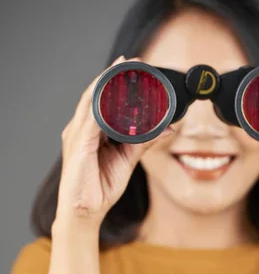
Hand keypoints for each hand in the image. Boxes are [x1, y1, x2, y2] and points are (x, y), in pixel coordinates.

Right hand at [55, 56, 173, 228]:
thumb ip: (145, 141)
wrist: (85, 213)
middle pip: (96, 93)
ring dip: (108, 82)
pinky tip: (112, 93)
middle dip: (114, 74)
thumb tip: (167, 128)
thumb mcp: (128, 160)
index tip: (134, 66)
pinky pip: (91, 119)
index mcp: (91, 131)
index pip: (103, 98)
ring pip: (92, 100)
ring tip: (124, 68)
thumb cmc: (99, 188)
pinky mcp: (79, 145)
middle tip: (133, 60)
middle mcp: (81, 128)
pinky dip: (102, 103)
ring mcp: (77, 135)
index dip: (117, 81)